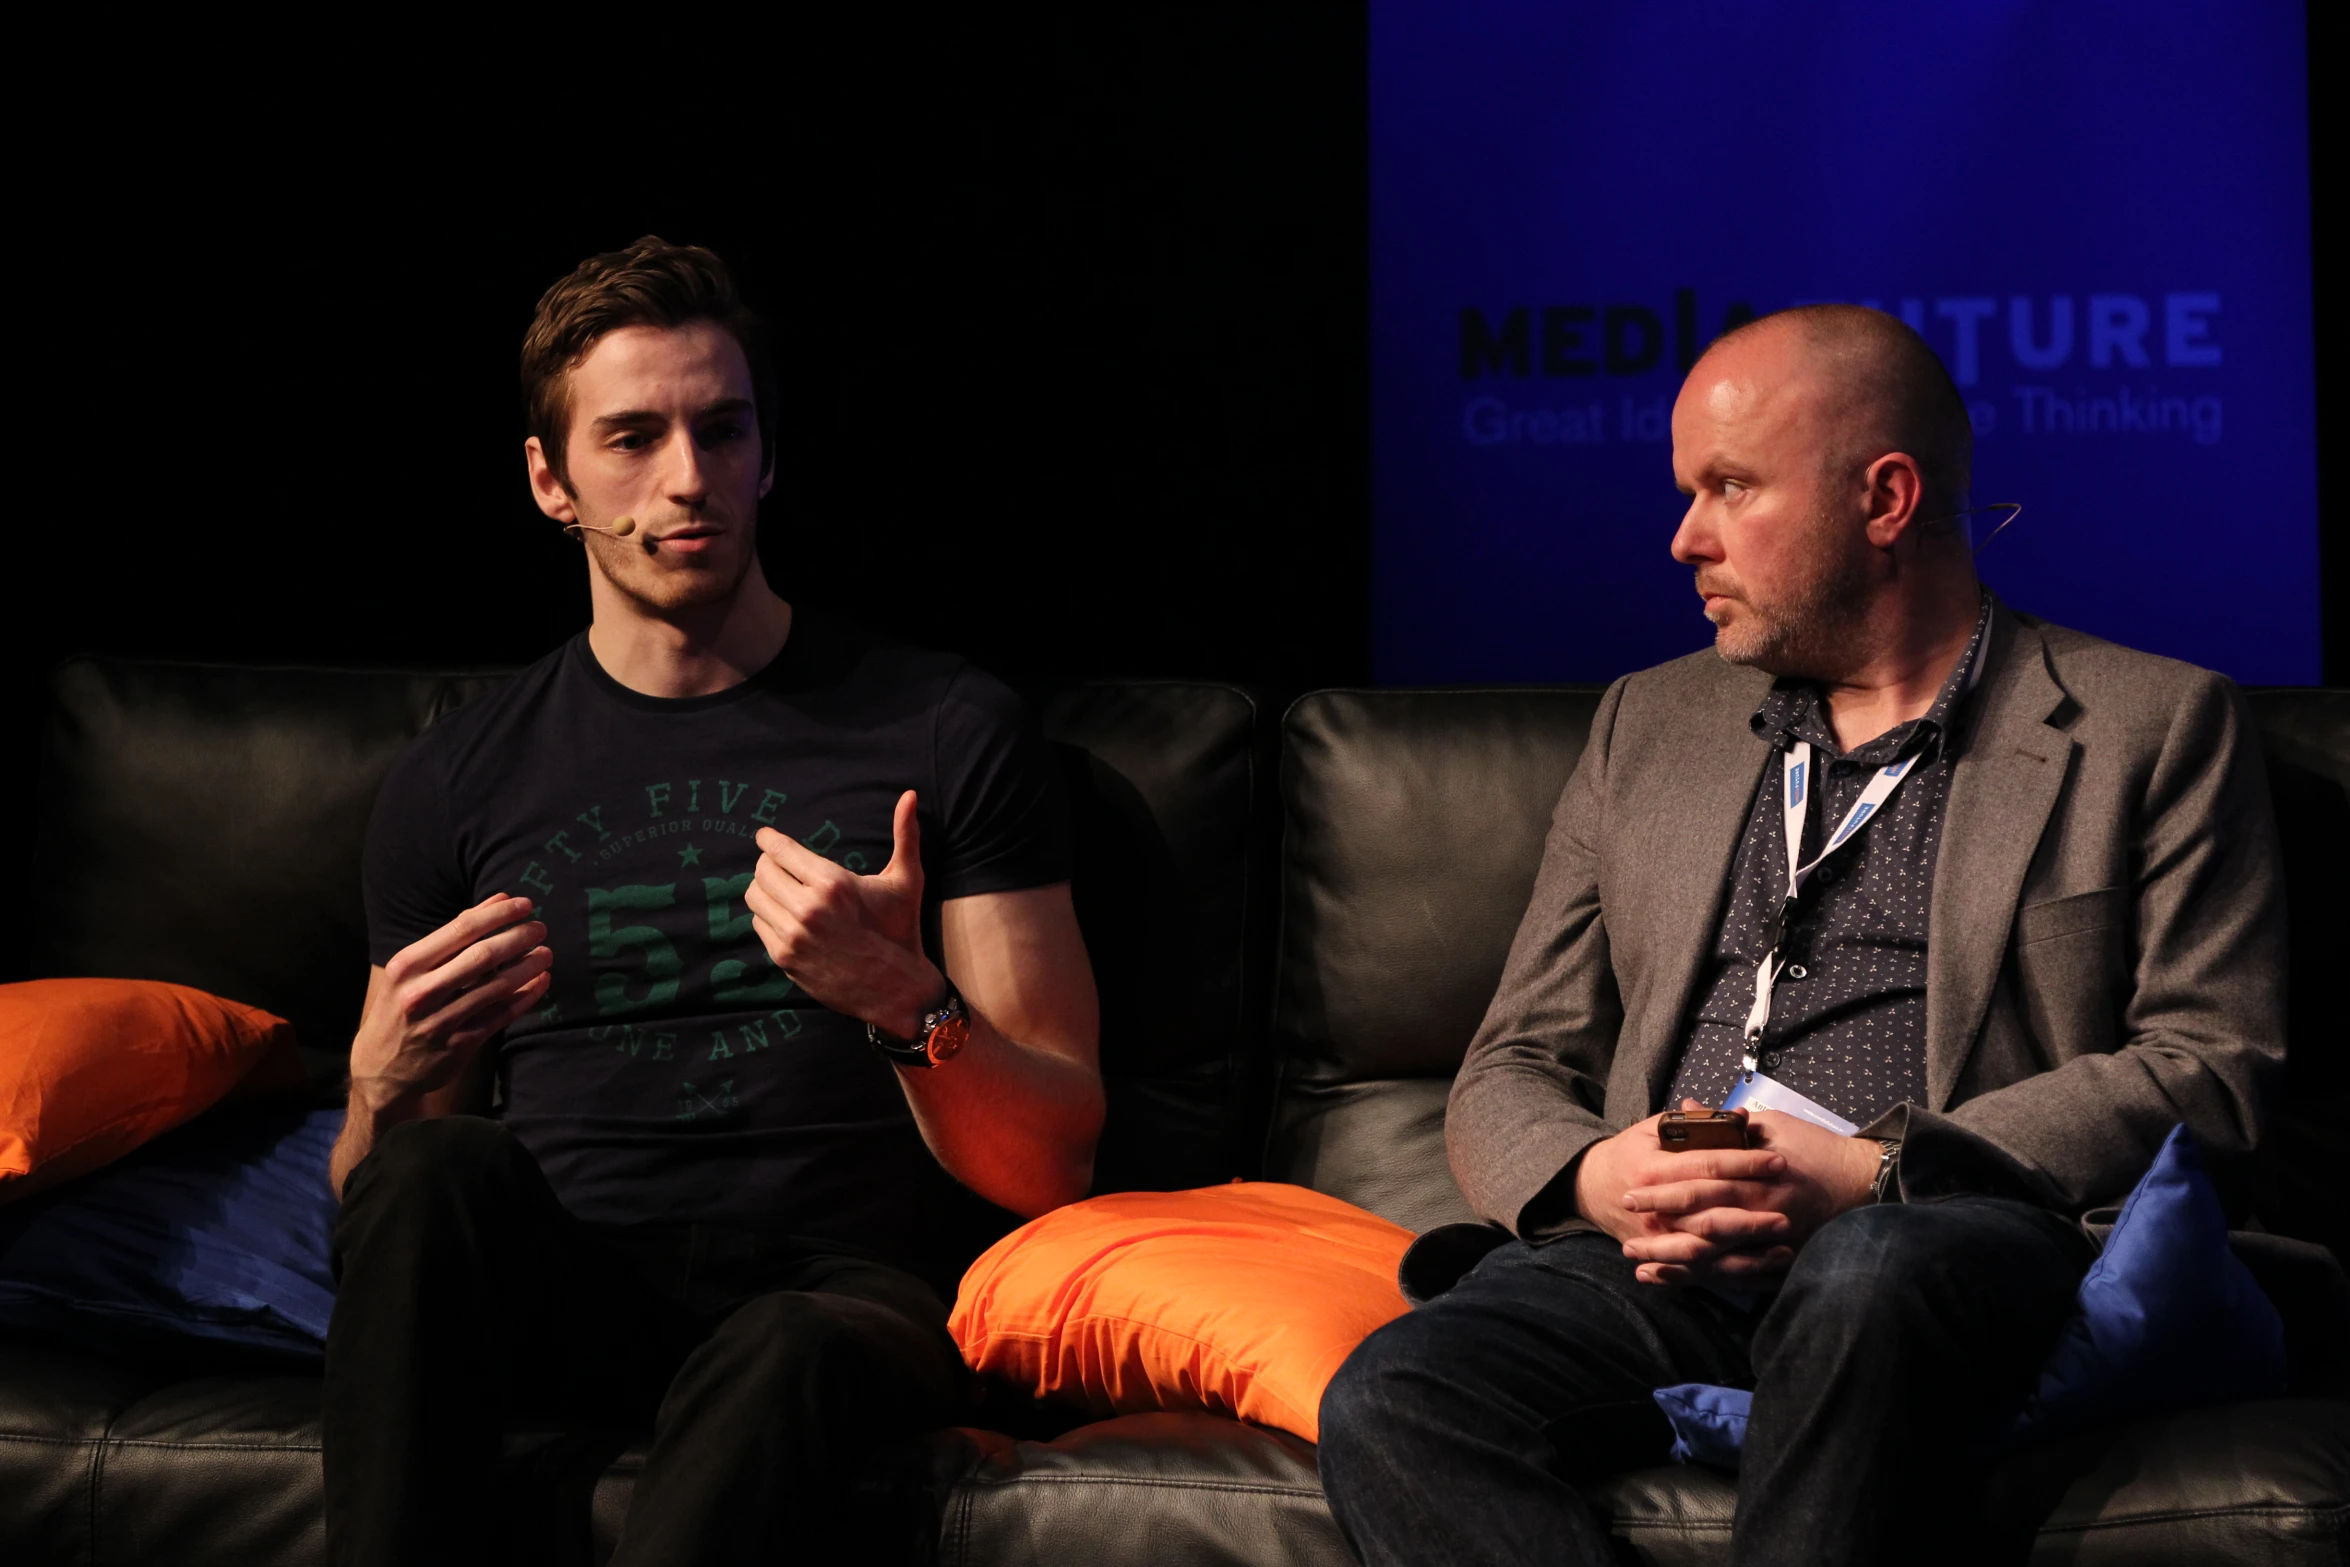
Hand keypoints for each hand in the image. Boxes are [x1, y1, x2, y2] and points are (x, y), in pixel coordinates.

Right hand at [350, 895, 550, 1111]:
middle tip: (541, 928)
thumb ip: (451, 936)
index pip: (461, 929)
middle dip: (519, 937)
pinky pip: (501, 1016)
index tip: (525, 904)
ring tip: (546, 954)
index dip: (498, 915)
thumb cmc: (399, 1008)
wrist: (380, 1071)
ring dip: (528, 967)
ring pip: (497, 987)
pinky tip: (540, 983)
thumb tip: (497, 901)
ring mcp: (441, 1021)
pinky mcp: (459, 1046)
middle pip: (483, 956)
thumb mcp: (410, 970)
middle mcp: (421, 992)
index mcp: (407, 966)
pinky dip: (525, 997)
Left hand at [749, 790, 939, 1036]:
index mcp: (833, 883)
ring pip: (755, 896)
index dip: (769, 839)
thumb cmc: (899, 929)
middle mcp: (807, 908)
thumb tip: (910, 795)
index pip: (780, 850)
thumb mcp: (905, 880)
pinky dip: (768, 916)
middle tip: (780, 864)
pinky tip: (788, 916)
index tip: (764, 835)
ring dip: (765, 889)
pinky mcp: (784, 957)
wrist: (894, 988)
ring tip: (782, 889)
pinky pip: (759, 924)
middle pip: (762, 870)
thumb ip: (905, 834)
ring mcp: (792, 935)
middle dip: (769, 863)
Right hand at [1577, 1101, 1791, 1285]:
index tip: (1778, 1162)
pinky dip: (1734, 1279)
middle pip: (1710, 1216)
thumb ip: (1694, 1121)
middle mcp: (1654, 1210)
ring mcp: (1658, 1240)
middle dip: (1751, 1217)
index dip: (1743, 1164)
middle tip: (1788, 1214)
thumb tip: (1739, 1114)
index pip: (1705, 1167)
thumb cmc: (1630, 1154)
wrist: (1590, 1189)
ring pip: (1708, 1253)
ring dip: (1747, 1256)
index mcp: (1653, 1170)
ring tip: (1786, 1251)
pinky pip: (1703, 1275)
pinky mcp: (1663, 1260)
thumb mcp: (1654, 1129)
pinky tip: (1765, 1277)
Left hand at [1613, 1102, 1883, 1286]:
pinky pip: (1737, 1276)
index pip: (1697, 1183)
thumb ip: (1727, 1124)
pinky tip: (1677, 1282)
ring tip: (1638, 1265)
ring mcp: (1772, 1241)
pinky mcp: (1781, 1260)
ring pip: (1715, 1258)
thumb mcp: (1773, 1124)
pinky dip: (1705, 1281)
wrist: (1865, 1182)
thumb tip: (1686, 1108)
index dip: (1661, 1190)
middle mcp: (1761, 1211)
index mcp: (1755, 1174)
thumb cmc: (1816, 1148)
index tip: (1629, 1191)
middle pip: (1699, 1225)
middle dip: (1660, 1233)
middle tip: (1625, 1238)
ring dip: (1675, 1263)